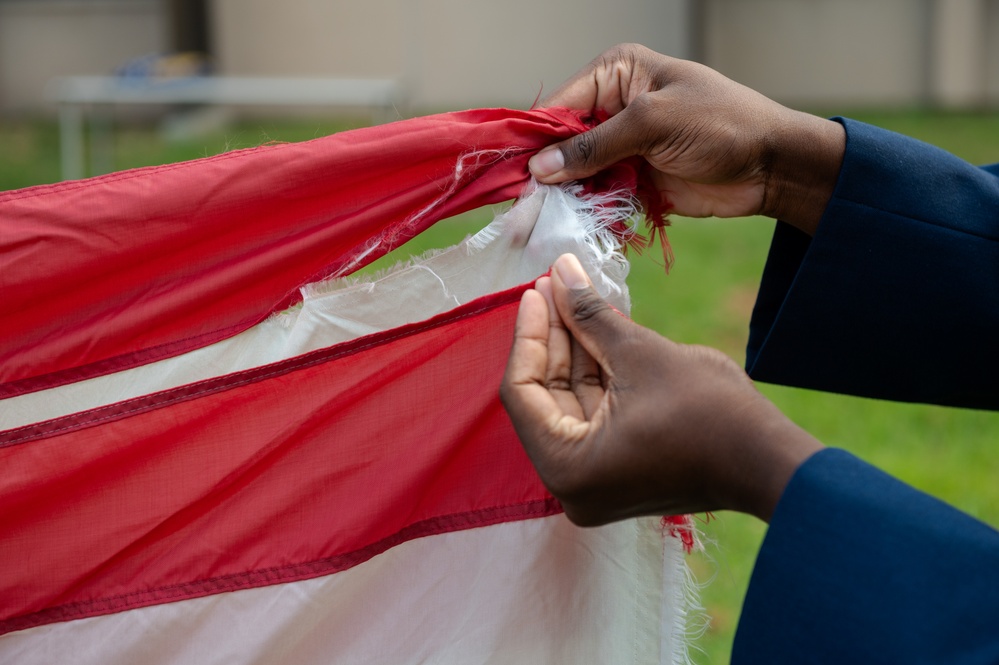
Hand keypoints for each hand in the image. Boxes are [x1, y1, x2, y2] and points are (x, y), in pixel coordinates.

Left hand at [500, 254, 823, 524]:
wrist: (772, 460)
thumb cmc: (709, 411)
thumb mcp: (638, 353)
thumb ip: (589, 314)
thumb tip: (559, 270)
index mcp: (566, 467)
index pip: (522, 392)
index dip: (528, 334)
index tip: (536, 290)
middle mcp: (572, 484)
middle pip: (546, 397)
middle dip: (552, 337)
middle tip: (555, 285)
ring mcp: (597, 481)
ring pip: (572, 402)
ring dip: (575, 350)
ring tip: (574, 295)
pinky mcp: (621, 471)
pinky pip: (595, 415)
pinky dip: (596, 375)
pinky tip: (597, 326)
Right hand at [529, 44, 844, 233]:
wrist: (772, 165)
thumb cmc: (721, 124)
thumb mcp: (653, 123)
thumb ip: (595, 146)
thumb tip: (540, 168)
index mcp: (617, 74)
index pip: (560, 106)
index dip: (533, 141)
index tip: (509, 174)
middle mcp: (613, 108)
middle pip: (562, 145)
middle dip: (542, 177)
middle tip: (517, 212)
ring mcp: (623, 147)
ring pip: (577, 176)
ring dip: (560, 201)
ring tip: (532, 229)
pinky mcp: (634, 181)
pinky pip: (599, 197)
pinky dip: (585, 214)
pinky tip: (564, 232)